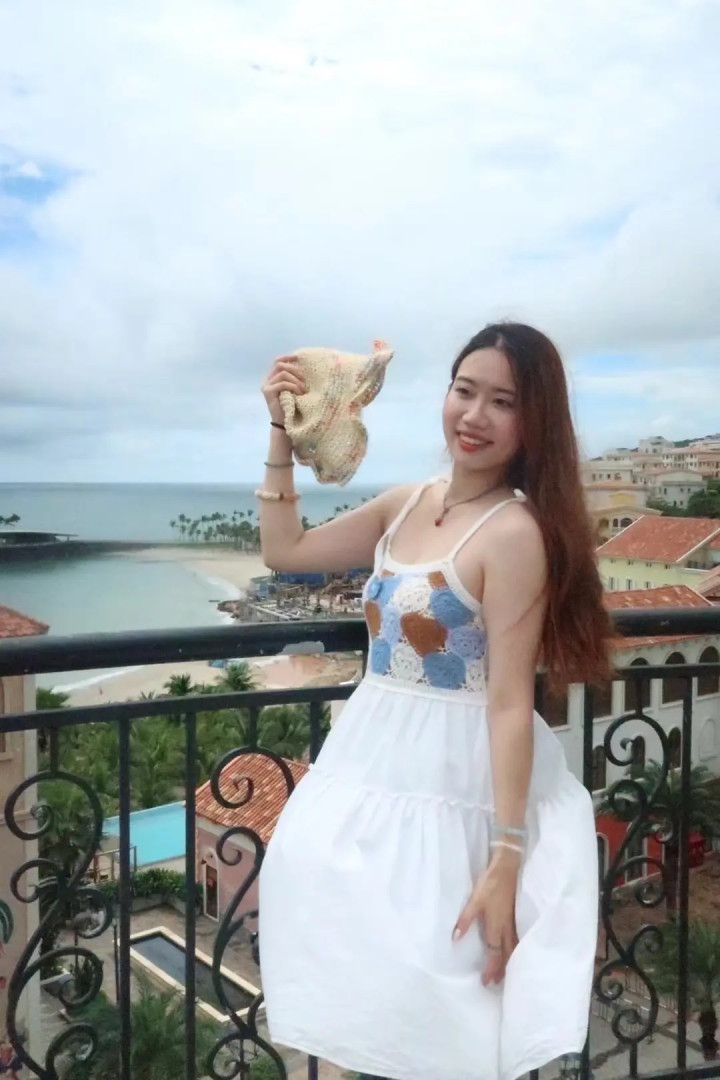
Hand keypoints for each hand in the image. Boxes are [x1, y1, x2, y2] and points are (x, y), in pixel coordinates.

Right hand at [262, 355, 306, 424]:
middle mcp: (267, 380)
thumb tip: (303, 364)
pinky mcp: (268, 392)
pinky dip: (293, 386)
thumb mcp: (295, 389)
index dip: (288, 357)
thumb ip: (294, 377)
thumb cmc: (293, 406)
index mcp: (273, 377)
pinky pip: (282, 383)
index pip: (278, 361)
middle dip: (295, 369)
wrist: (286, 423)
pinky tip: (299, 393)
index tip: (299, 357)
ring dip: (296, 380)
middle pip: (280, 365)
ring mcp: (266, 386)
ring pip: (282, 374)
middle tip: (305, 380)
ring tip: (303, 389)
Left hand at [453, 855, 518, 985]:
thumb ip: (465, 919)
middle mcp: (507, 928)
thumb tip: (456, 938)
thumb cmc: (490, 884)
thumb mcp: (474, 901)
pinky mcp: (517, 915)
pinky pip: (518, 938)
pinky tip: (515, 949)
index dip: (491, 969)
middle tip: (497, 983)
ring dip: (510, 961)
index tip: (486, 982)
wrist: (508, 869)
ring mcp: (514, 922)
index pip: (494, 954)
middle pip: (507, 954)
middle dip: (502, 969)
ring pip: (514, 948)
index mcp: (496, 926)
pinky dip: (516, 949)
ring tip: (507, 972)